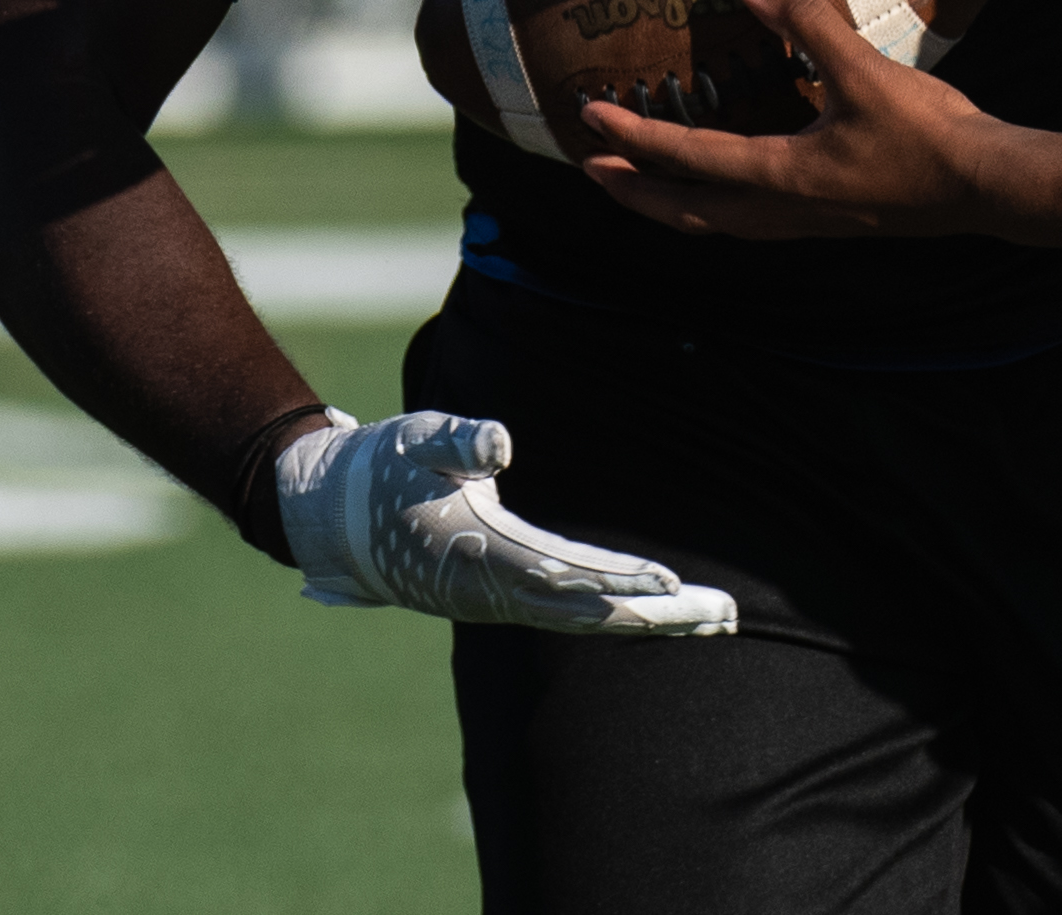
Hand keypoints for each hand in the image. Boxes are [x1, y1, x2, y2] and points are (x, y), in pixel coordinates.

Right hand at [274, 409, 737, 633]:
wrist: (339, 519)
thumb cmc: (386, 469)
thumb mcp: (417, 440)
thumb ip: (459, 440)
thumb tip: (502, 444)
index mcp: (480, 554)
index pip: (563, 572)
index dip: (616, 578)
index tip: (667, 580)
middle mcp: (497, 592)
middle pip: (591, 612)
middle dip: (657, 614)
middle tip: (723, 615)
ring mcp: (503, 602)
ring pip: (589, 621)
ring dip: (652, 622)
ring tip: (717, 620)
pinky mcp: (509, 599)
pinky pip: (576, 617)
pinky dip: (624, 618)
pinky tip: (666, 616)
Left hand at [572, 0, 1002, 239]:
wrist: (983, 186)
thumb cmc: (926, 135)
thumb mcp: (864, 72)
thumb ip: (809, 25)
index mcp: (778, 175)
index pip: (686, 156)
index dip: (633, 134)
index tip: (588, 116)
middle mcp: (780, 210)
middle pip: (684, 211)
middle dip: (633, 191)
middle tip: (592, 167)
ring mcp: (804, 222)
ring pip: (714, 223)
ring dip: (670, 203)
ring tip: (644, 181)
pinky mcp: (828, 220)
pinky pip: (748, 220)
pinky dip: (715, 205)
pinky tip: (730, 182)